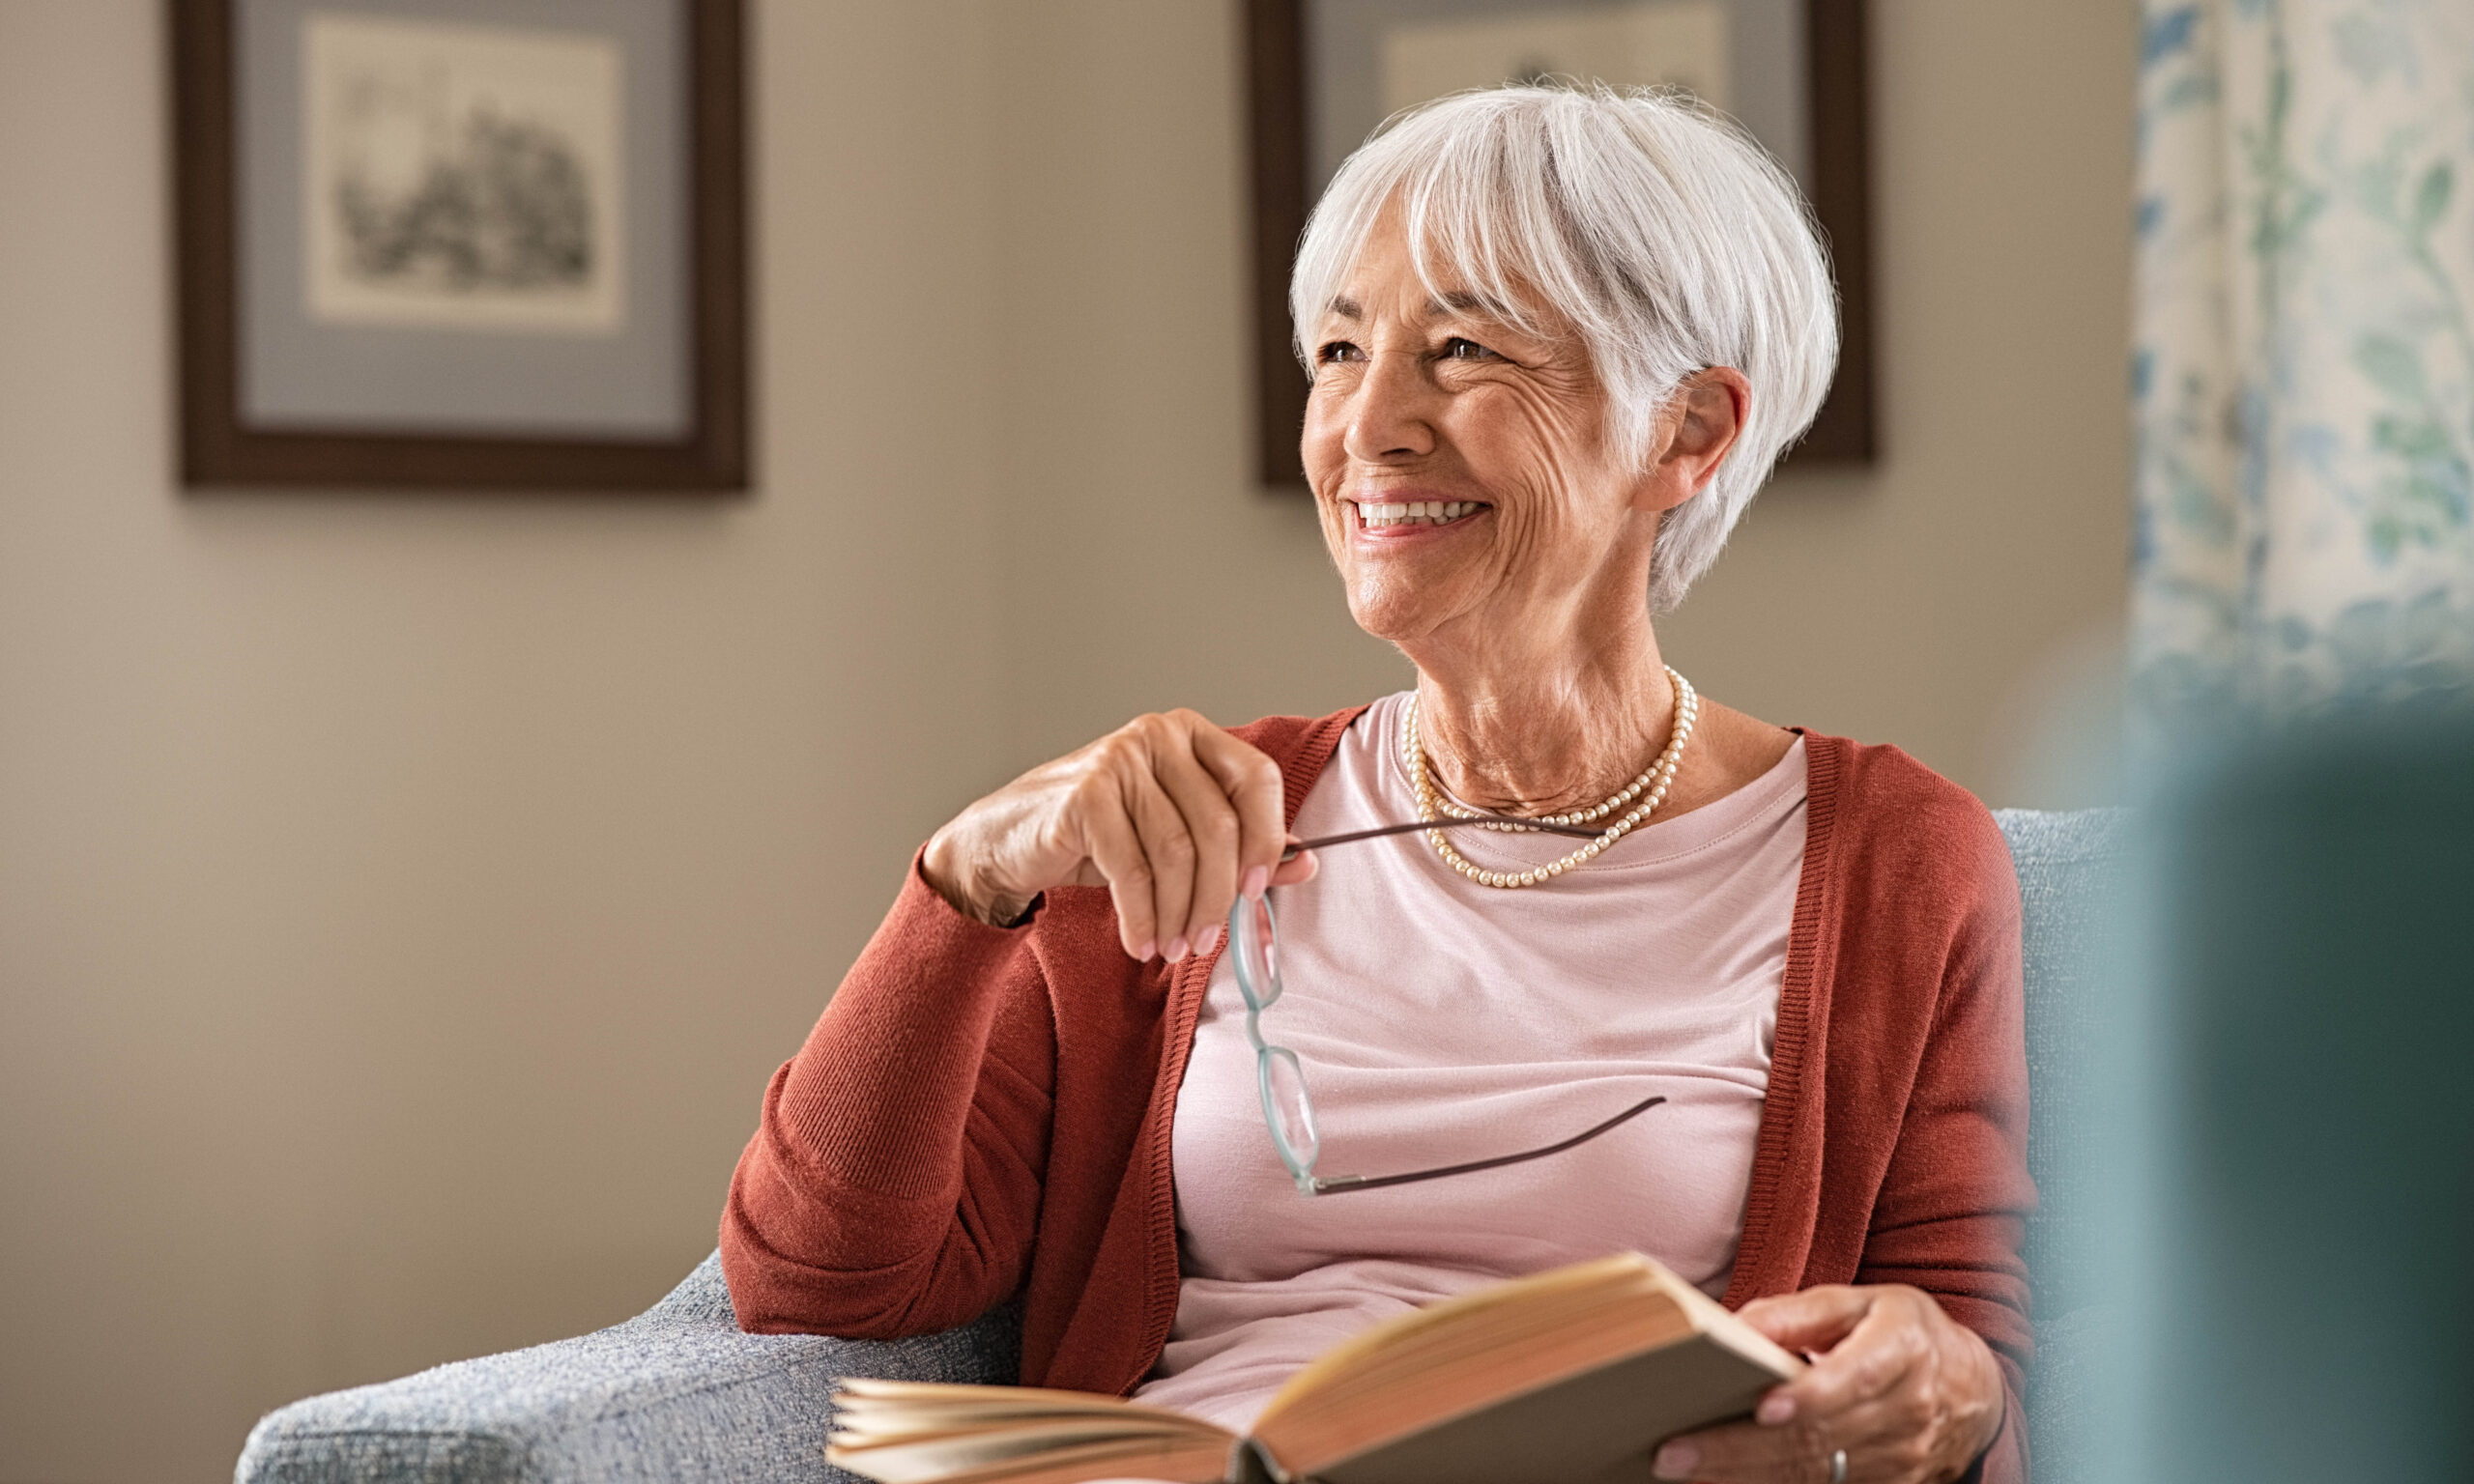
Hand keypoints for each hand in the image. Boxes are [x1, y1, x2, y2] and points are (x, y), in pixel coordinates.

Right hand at [920, 710, 1316, 958]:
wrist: (1008, 841)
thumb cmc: (1099, 837)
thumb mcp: (1175, 839)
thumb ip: (1241, 847)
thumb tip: (1306, 863)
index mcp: (1192, 735)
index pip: (1257, 778)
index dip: (1269, 837)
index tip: (1258, 891)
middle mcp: (1158, 735)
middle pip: (1219, 825)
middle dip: (1218, 896)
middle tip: (1207, 941)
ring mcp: (1119, 759)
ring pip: (1177, 853)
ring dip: (1180, 914)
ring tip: (1172, 948)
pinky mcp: (1085, 795)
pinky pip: (1133, 870)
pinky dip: (1143, 916)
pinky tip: (1141, 941)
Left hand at [1651, 1285, 2003, 1483]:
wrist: (1971, 1391)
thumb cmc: (1902, 1334)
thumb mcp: (1862, 1302)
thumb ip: (1798, 1313)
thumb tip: (1734, 1327)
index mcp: (1902, 1350)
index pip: (1857, 1377)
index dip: (1811, 1395)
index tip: (1762, 1406)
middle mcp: (1907, 1412)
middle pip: (1818, 1438)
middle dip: (1740, 1448)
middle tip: (1675, 1452)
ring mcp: (1900, 1460)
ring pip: (1813, 1476)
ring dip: (1743, 1476)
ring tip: (1684, 1469)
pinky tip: (1722, 1481)